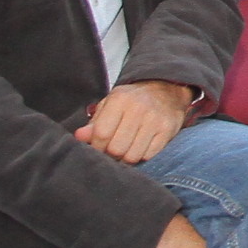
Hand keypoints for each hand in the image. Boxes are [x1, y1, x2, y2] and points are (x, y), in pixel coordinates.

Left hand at [77, 79, 191, 165]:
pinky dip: (142, 155)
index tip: (99, 147)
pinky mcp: (168, 130)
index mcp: (120, 99)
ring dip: (127, 157)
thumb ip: (94, 123)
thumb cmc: (132, 101)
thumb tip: (80, 137)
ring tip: (127, 148)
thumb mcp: (110, 105)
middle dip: (112, 154)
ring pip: (133, 156)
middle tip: (113, 150)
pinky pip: (149, 155)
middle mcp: (138, 108)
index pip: (101, 134)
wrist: (166, 90)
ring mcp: (155, 119)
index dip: (97, 146)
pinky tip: (141, 146)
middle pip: (117, 148)